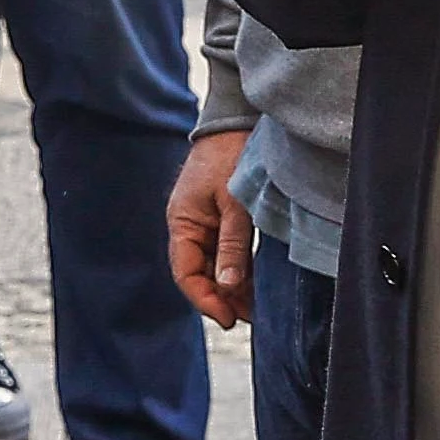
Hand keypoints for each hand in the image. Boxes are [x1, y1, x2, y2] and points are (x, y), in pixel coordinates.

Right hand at [168, 127, 251, 329]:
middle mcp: (190, 226)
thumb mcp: (234, 204)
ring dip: (234, 287)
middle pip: (201, 273)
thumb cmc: (232, 156)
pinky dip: (241, 269)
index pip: (186, 274)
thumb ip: (232, 245)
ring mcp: (206, 222)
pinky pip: (228, 252)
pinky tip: (257, 283)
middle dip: (223, 298)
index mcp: (182, 223)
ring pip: (216, 265)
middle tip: (250, 317)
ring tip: (257, 307)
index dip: (205, 300)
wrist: (237, 119)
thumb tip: (229, 286)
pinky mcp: (223, 217)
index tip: (229, 319)